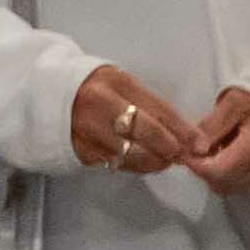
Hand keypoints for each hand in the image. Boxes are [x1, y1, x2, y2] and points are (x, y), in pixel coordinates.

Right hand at [60, 62, 198, 175]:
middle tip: (182, 157)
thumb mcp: (123, 86)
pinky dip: (133, 166)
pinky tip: (143, 163)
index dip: (182, 129)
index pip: (157, 108)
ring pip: (130, 154)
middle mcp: (99, 105)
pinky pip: (114, 163)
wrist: (50, 95)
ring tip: (165, 161)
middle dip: (169, 148)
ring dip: (154, 162)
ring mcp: (86, 129)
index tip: (200, 145)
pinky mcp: (79, 150)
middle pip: (144, 132)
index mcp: (116, 82)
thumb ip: (150, 105)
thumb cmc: (97, 89)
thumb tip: (186, 133)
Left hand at [178, 86, 249, 197]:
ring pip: (230, 186)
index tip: (186, 153)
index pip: (217, 170)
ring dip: (216, 173)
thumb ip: (211, 126)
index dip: (196, 165)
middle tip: (198, 149)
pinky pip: (242, 184)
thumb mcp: (232, 102)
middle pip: (221, 182)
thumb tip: (195, 150)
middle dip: (204, 169)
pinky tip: (232, 156)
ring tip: (218, 149)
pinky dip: (230, 174)